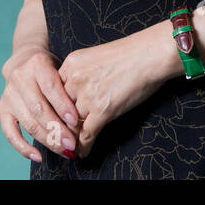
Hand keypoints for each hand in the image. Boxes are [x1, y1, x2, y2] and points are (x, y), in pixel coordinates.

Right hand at [0, 45, 81, 161]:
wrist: (25, 61)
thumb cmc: (52, 69)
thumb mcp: (62, 69)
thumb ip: (69, 88)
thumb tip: (82, 118)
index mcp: (37, 64)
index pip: (50, 86)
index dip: (63, 105)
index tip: (76, 121)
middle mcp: (20, 78)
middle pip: (38, 108)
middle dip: (56, 128)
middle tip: (72, 143)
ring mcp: (9, 94)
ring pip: (28, 122)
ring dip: (47, 140)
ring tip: (63, 150)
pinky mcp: (3, 109)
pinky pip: (10, 133)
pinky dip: (23, 147)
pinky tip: (38, 156)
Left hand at [57, 25, 176, 157]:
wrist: (151, 54)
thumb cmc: (131, 53)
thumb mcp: (95, 57)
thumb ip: (82, 73)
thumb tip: (78, 93)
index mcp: (72, 63)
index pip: (53, 92)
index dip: (54, 108)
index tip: (55, 119)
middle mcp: (75, 79)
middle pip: (59, 109)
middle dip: (60, 125)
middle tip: (59, 137)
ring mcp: (88, 95)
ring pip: (71, 124)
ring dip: (71, 138)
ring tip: (70, 147)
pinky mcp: (103, 110)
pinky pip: (86, 134)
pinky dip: (84, 146)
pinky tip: (84, 151)